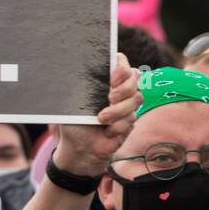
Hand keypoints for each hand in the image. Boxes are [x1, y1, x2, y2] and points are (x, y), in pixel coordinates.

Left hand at [55, 53, 140, 175]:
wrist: (80, 148)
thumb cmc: (73, 123)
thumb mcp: (72, 102)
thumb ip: (80, 86)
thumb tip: (79, 68)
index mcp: (103, 79)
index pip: (120, 61)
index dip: (121, 66)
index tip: (112, 78)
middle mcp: (117, 88)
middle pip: (134, 76)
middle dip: (123, 88)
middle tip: (109, 97)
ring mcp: (126, 103)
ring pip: (136, 97)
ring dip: (118, 110)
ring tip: (101, 118)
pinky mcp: (130, 120)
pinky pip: (132, 117)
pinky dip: (118, 126)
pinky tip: (107, 132)